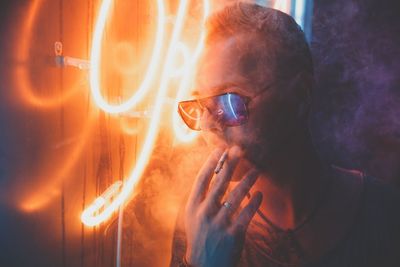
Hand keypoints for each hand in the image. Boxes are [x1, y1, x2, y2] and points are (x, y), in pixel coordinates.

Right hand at [184, 146, 262, 266]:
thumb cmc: (201, 237)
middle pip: (219, 182)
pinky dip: (254, 202)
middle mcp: (205, 213)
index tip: (220, 150)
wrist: (205, 266)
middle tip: (240, 150)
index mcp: (193, 207)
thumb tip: (214, 175)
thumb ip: (201, 199)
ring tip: (256, 170)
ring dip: (247, 180)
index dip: (211, 163)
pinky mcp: (233, 234)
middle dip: (230, 164)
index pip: (202, 180)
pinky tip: (259, 194)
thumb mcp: (193, 217)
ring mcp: (219, 223)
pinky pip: (247, 213)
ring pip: (236, 195)